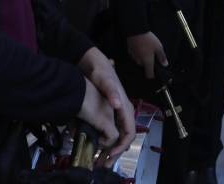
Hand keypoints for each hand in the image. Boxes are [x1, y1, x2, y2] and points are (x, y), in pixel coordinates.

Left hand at [78, 47, 135, 164]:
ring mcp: (116, 110)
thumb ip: (111, 91)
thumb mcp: (105, 80)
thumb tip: (119, 105)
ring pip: (118, 133)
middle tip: (104, 162)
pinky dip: (106, 137)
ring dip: (111, 146)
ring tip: (100, 156)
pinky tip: (96, 141)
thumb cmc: (100, 70)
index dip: (122, 145)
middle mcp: (123, 109)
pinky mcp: (109, 109)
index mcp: (125, 105)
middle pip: (125, 135)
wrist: (93, 61)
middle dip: (116, 150)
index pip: (130, 131)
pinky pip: (111, 128)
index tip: (110, 154)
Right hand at [126, 31, 167, 79]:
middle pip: (145, 67)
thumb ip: (162, 57)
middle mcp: (139, 61)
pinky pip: (135, 55)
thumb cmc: (148, 40)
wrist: (136, 31)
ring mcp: (133, 57)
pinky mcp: (130, 51)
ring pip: (140, 60)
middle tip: (153, 55)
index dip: (153, 76)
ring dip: (143, 57)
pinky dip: (138, 52)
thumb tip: (165, 65)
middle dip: (149, 63)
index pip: (149, 75)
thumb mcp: (158, 47)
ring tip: (147, 48)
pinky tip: (141, 46)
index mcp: (147, 62)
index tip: (156, 74)